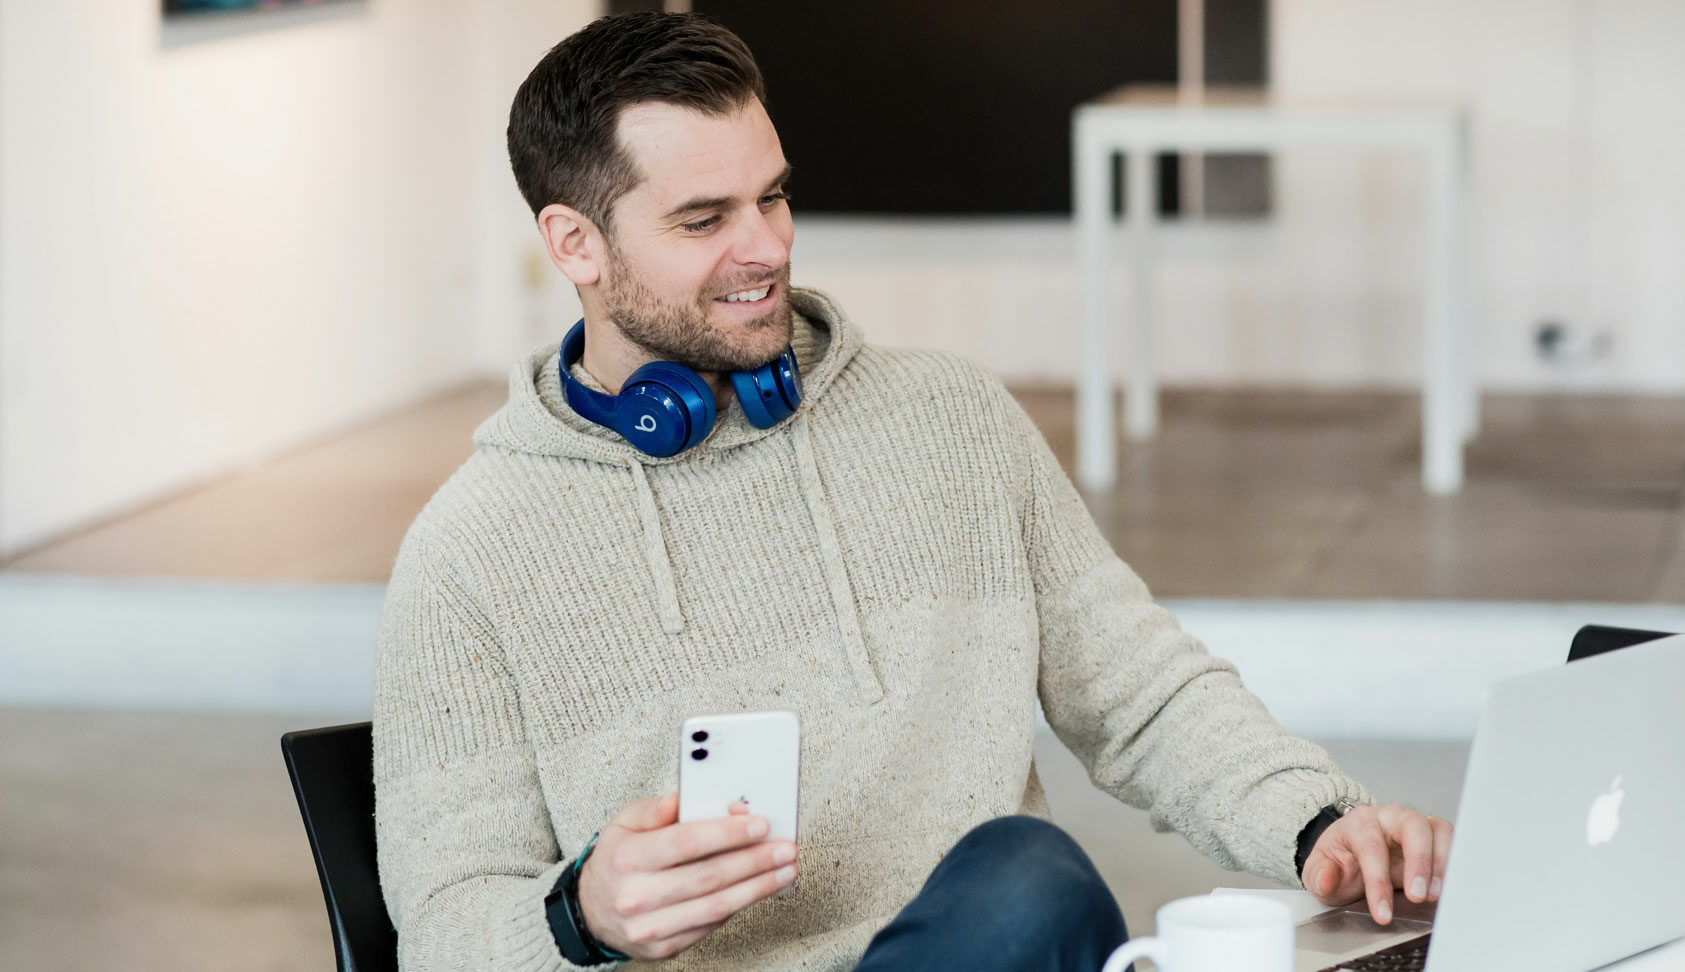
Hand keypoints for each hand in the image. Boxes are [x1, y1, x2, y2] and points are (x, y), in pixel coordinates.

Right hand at [576, 792, 798, 960]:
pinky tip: (758, 888)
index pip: (686, 842)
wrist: (591, 911)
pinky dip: (739, 905)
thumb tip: (685, 798)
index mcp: (628, 858)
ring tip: (785, 870)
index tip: (760, 824)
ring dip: (758, 888)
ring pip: (716, 906)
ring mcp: (650, 927)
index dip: (727, 833)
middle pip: (708, 877)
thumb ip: (656, 808)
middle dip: (755, 861)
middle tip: (785, 847)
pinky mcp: (664, 948)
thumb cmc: (617, 860)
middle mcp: (636, 895)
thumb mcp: (625, 822)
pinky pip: (711, 925)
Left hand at [1303, 803, 1452, 924]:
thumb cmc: (1339, 860)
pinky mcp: (1433, 837)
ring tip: (1436, 895)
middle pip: (1411, 827)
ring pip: (1437, 830)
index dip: (1377, 882)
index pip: (1371, 847)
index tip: (1382, 912)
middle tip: (1417, 897)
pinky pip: (1451, 841)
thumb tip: (1327, 877)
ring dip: (1441, 863)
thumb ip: (1319, 876)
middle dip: (1418, 862)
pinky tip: (1451, 887)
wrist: (1351, 853)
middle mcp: (1390, 818)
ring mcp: (1414, 825)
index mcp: (1359, 823)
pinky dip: (1454, 863)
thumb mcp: (1317, 872)